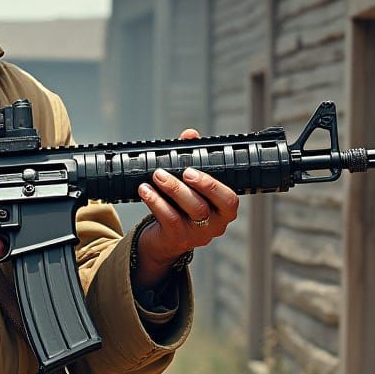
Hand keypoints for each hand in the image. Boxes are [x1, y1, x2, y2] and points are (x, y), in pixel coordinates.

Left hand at [132, 128, 238, 289]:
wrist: (165, 237)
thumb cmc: (182, 206)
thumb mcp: (190, 183)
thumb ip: (192, 157)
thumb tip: (190, 134)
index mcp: (224, 210)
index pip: (229, 200)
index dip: (212, 185)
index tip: (191, 170)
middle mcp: (215, 225)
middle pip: (204, 206)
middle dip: (185, 186)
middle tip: (167, 171)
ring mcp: (197, 235)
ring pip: (188, 212)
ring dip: (170, 191)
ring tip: (155, 176)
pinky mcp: (177, 239)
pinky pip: (169, 219)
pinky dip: (156, 202)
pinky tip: (145, 190)